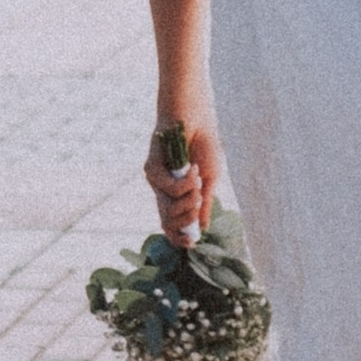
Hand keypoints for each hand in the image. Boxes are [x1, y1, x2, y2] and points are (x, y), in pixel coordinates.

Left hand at [145, 118, 222, 244]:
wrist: (196, 117)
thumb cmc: (204, 146)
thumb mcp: (210, 180)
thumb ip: (204, 204)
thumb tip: (202, 228)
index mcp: (176, 194)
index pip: (172, 223)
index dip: (178, 237)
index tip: (191, 243)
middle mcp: (162, 190)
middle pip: (167, 222)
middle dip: (186, 219)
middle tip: (199, 201)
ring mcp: (155, 180)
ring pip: (167, 208)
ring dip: (188, 200)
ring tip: (198, 182)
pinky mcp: (150, 168)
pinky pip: (167, 189)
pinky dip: (184, 183)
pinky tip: (193, 170)